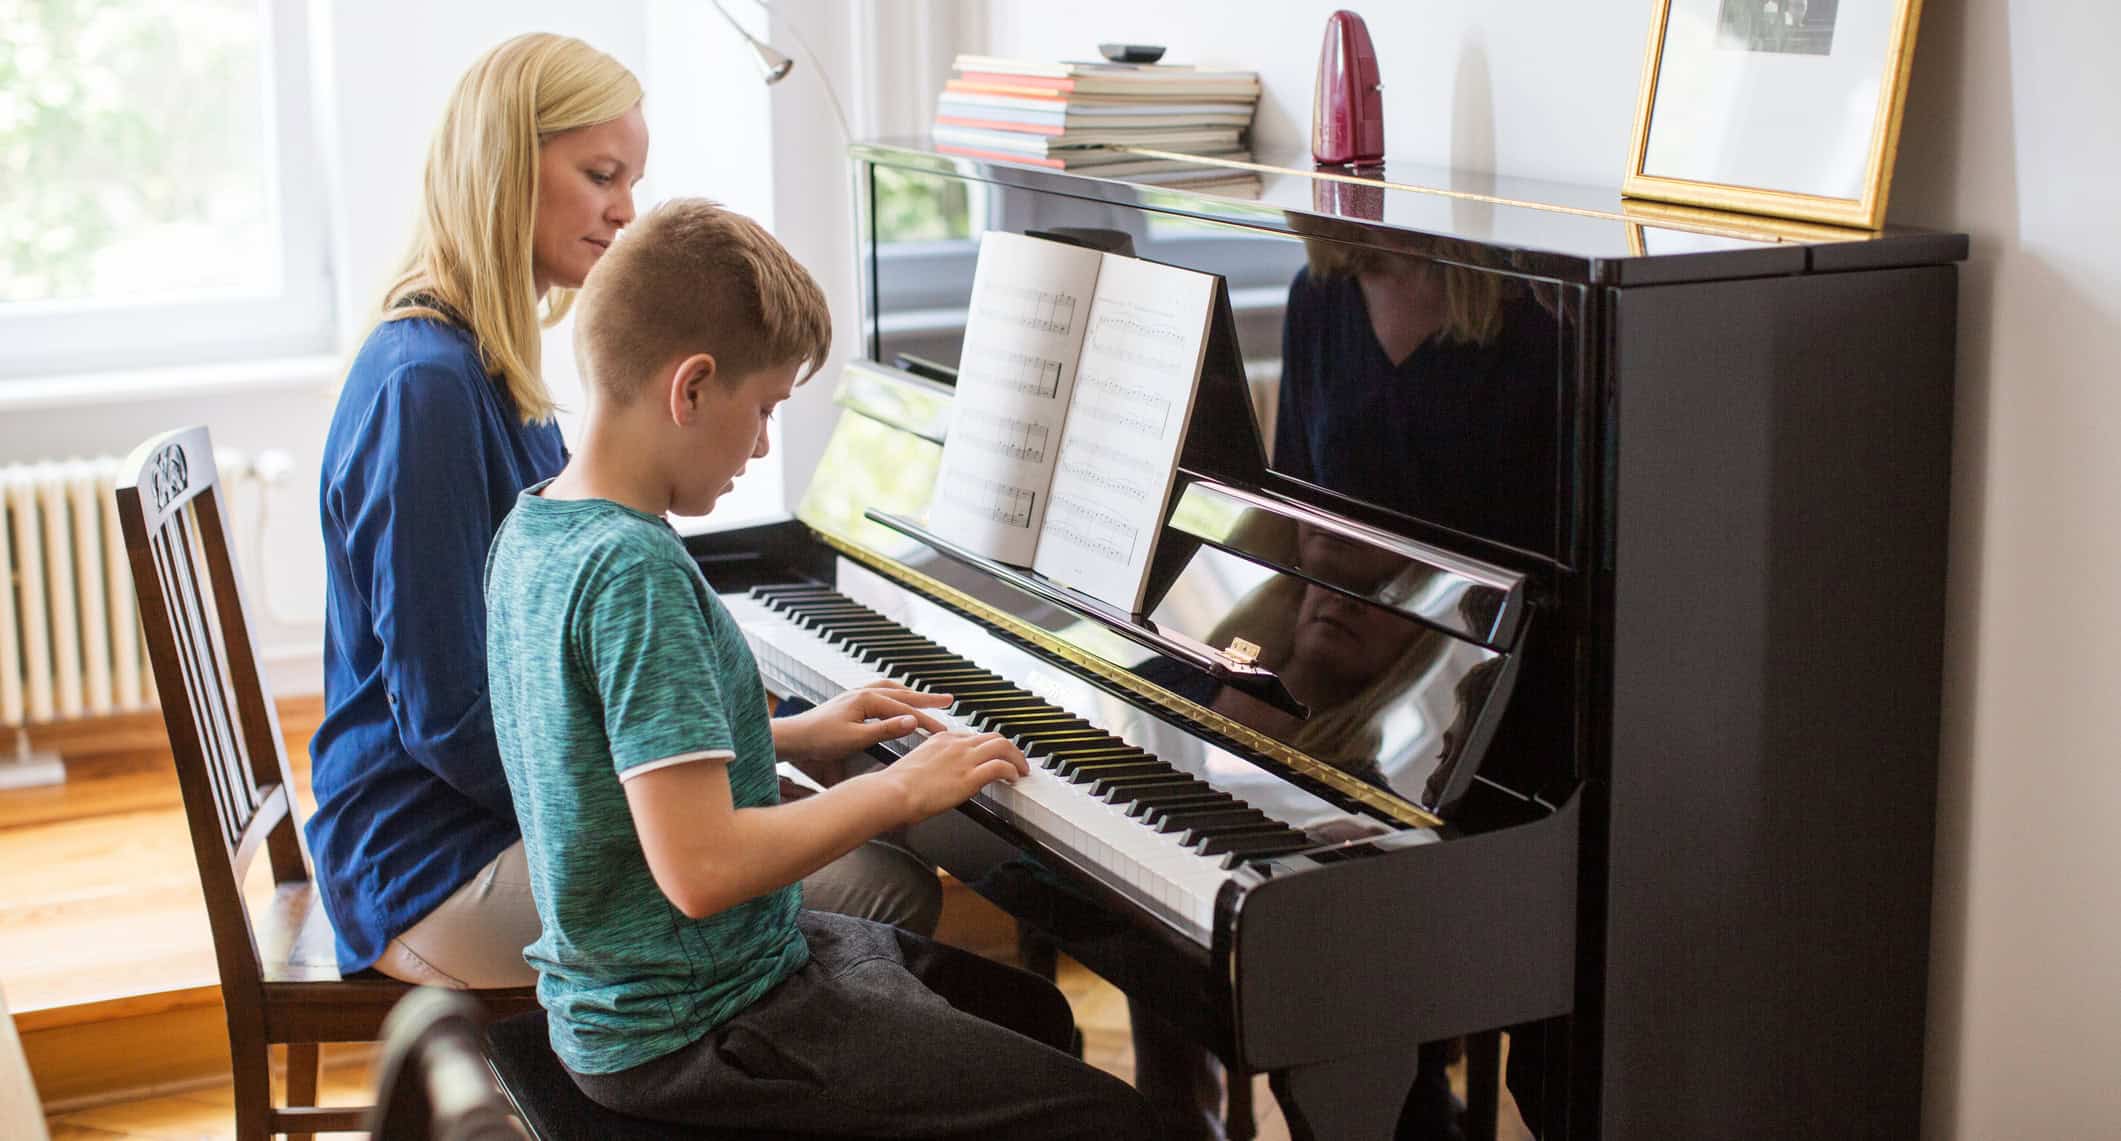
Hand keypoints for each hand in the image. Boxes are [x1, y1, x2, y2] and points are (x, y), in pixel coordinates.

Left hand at [773, 681, 953, 768]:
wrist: (794, 737)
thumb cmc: (820, 739)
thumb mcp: (855, 738)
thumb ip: (885, 729)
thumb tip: (912, 721)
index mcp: (867, 699)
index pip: (905, 710)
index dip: (927, 721)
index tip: (944, 730)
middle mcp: (863, 692)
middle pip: (903, 694)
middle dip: (927, 698)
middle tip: (949, 700)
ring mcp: (856, 695)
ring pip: (892, 690)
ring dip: (911, 694)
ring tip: (927, 698)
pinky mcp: (851, 702)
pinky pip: (880, 693)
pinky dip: (895, 695)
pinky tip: (896, 701)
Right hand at [885, 730, 1029, 823]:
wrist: (892, 793)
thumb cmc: (897, 786)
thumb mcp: (916, 766)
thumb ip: (931, 766)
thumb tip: (936, 777)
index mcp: (942, 739)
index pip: (974, 736)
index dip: (988, 746)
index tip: (993, 755)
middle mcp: (956, 744)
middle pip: (993, 736)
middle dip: (1009, 748)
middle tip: (1016, 760)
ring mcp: (964, 759)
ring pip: (1002, 746)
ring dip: (1017, 757)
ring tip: (1021, 769)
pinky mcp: (970, 776)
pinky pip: (1000, 766)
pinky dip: (1012, 770)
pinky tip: (1013, 778)